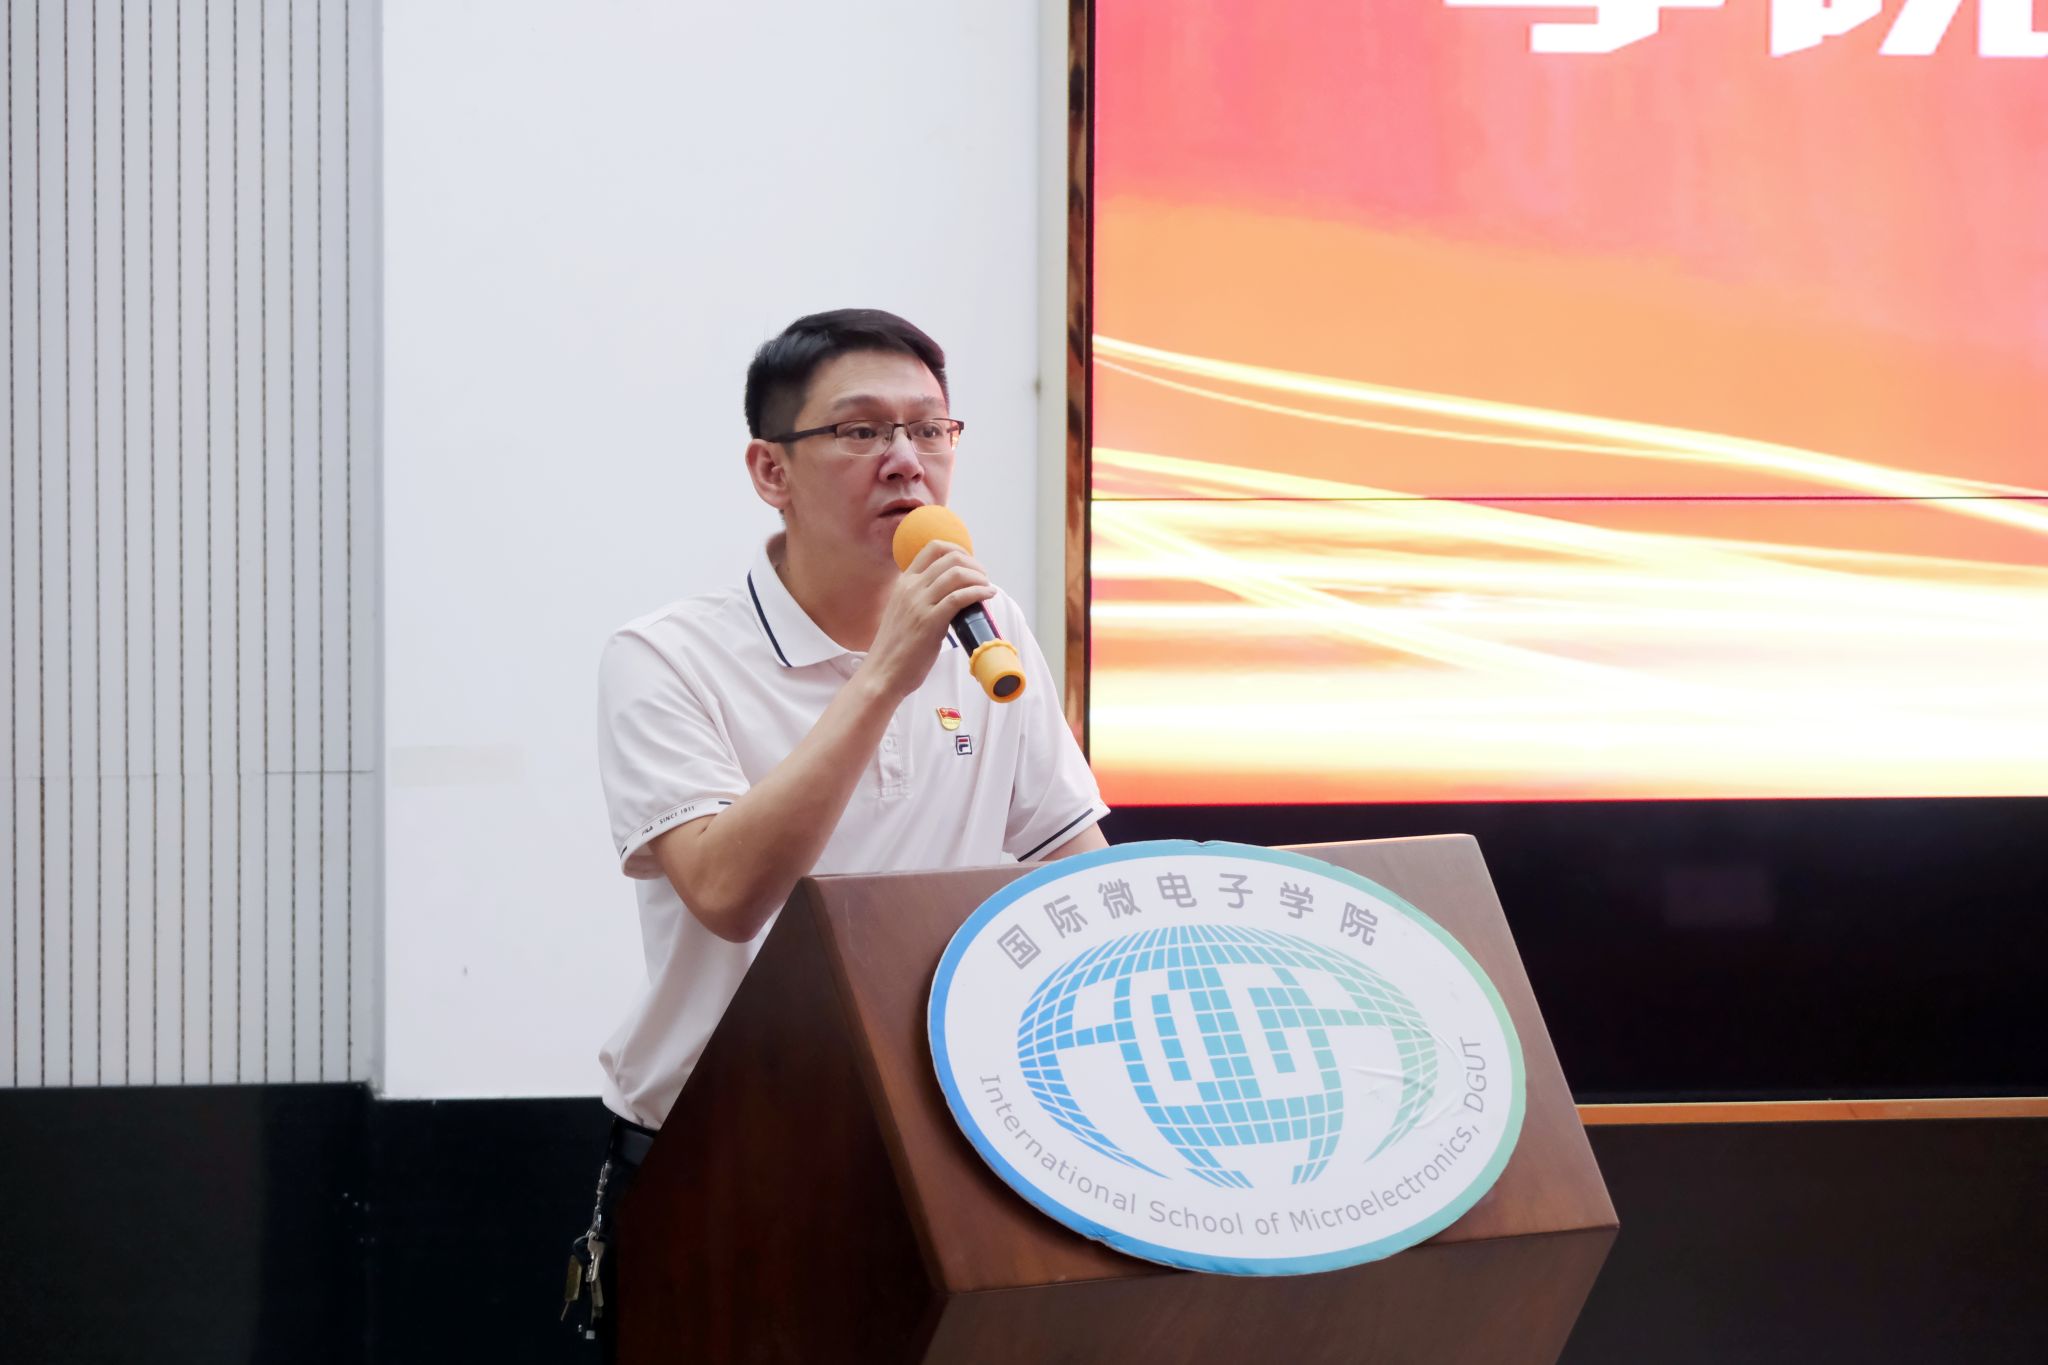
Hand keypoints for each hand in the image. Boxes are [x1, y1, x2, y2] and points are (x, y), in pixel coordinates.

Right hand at [859, 539, 994, 702]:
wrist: (882, 673)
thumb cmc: (896, 648)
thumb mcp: (903, 611)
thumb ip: (920, 598)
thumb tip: (948, 594)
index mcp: (904, 583)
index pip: (933, 548)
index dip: (958, 550)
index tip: (970, 563)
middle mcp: (911, 588)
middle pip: (950, 558)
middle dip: (974, 564)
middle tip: (983, 578)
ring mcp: (919, 604)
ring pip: (957, 574)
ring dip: (979, 578)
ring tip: (987, 588)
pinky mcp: (929, 622)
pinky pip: (959, 598)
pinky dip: (978, 593)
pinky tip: (987, 596)